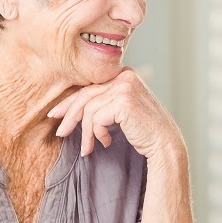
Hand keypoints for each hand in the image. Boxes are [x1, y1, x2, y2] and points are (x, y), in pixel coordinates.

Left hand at [47, 68, 184, 162]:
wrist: (165, 143)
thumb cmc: (143, 131)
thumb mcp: (121, 110)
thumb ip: (104, 101)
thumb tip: (72, 106)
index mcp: (124, 74)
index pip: (90, 86)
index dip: (70, 102)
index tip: (57, 115)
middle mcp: (124, 76)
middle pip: (85, 95)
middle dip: (69, 116)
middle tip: (60, 133)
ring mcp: (124, 87)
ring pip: (88, 109)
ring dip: (85, 133)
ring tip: (87, 148)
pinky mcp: (123, 102)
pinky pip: (96, 118)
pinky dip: (97, 134)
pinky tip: (106, 142)